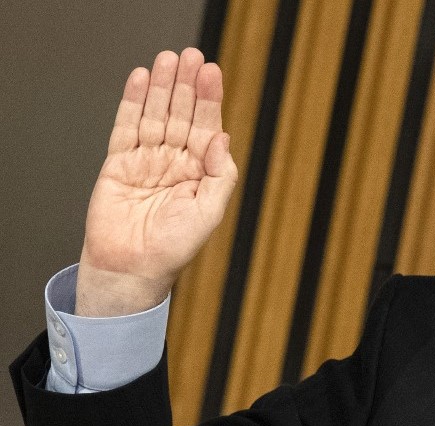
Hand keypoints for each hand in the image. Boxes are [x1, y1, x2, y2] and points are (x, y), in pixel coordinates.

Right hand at [75, 48, 236, 316]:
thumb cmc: (174, 248)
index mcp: (200, 172)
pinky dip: (133, 103)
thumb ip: (220, 174)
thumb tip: (222, 137)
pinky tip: (141, 80)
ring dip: (162, 87)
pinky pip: (126, 127)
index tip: (212, 72)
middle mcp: (175, 162)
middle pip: (182, 114)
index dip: (210, 99)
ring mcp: (147, 160)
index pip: (207, 126)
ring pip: (156, 115)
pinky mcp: (119, 163)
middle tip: (191, 55)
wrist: (133, 268)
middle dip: (187, 85)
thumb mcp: (210, 212)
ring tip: (168, 59)